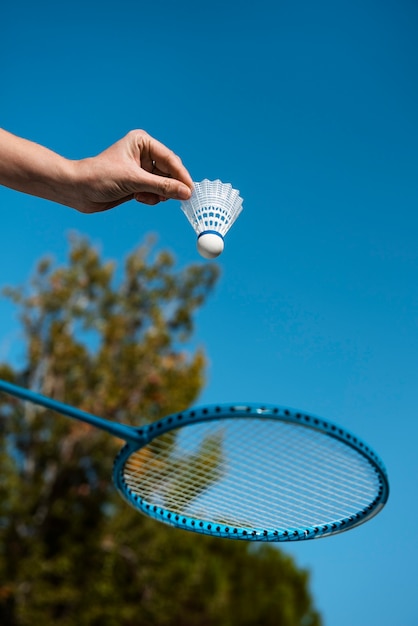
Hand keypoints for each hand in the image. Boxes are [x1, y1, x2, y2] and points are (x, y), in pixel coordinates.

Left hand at [73, 130, 192, 212]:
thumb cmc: (100, 177)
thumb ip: (162, 187)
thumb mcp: (134, 181)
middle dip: (168, 186)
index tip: (190, 191)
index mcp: (142, 142)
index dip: (181, 176)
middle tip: (169, 198)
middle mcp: (144, 154)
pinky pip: (155, 192)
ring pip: (163, 184)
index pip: (170, 159)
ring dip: (158, 194)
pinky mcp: (137, 183)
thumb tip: (186, 193)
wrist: (78, 190)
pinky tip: (138, 198)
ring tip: (145, 197)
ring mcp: (141, 169)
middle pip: (169, 172)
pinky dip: (150, 198)